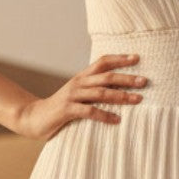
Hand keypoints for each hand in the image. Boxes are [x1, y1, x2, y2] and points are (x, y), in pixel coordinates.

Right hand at [14, 52, 146, 139]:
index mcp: (82, 77)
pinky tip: (117, 120)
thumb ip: (94, 91)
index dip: (119, 58)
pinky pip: (89, 111)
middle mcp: (78, 83)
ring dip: (121, 96)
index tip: (137, 58)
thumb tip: (118, 90)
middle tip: (145, 81)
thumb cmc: (61, 109)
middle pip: (106, 76)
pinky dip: (105, 115)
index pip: (102, 62)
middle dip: (127, 78)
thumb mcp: (78, 96)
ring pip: (101, 93)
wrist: (33, 118)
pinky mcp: (67, 110)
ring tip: (138, 99)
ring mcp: (72, 96)